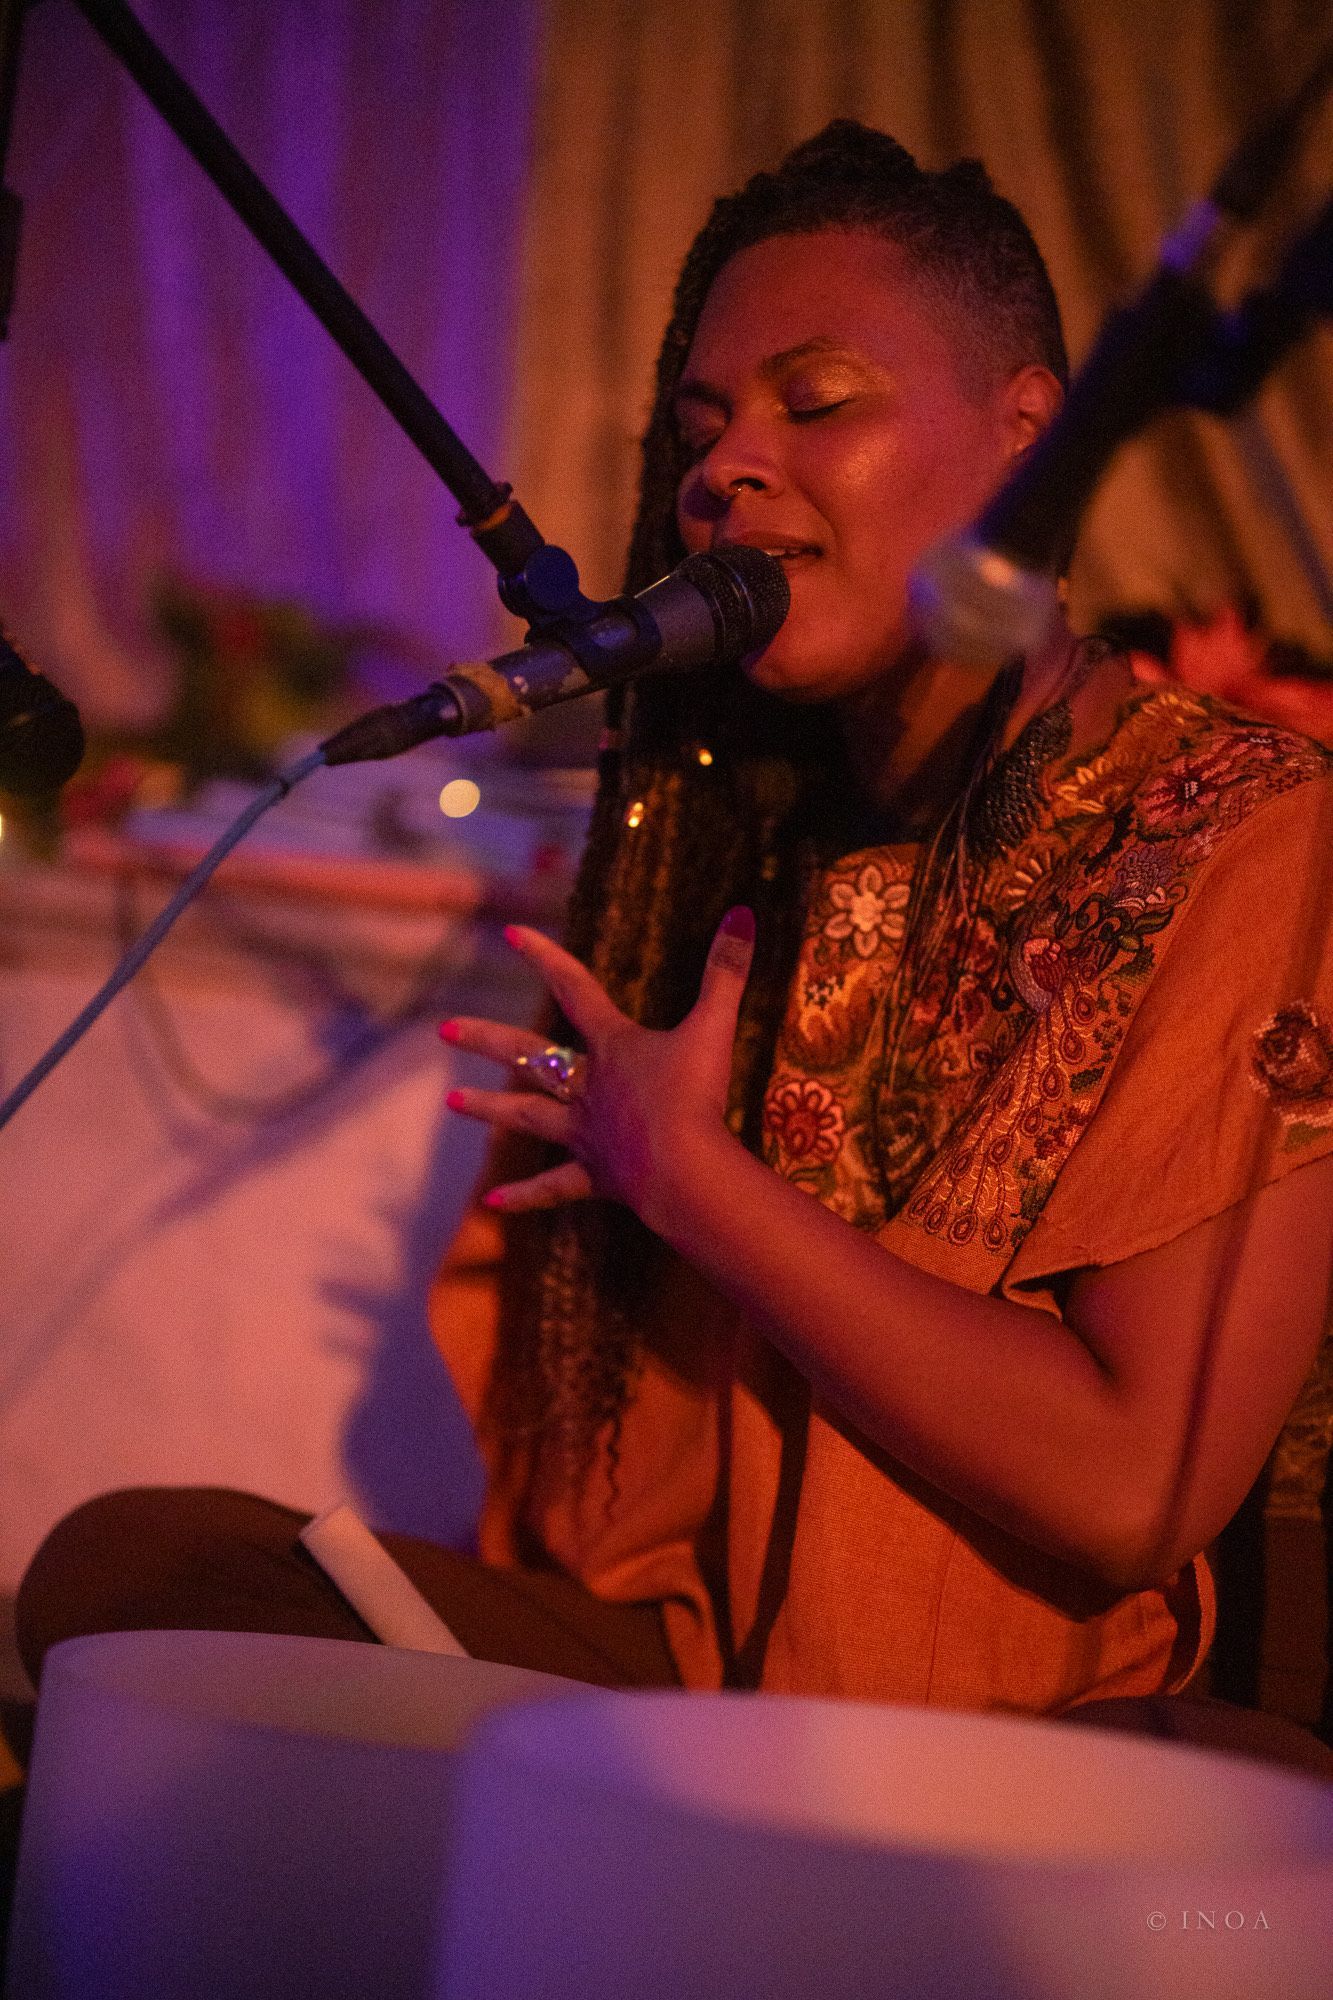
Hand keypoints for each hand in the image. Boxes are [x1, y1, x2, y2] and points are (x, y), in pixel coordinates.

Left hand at [440, 908, 756, 1219]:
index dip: (545, 959)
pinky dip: (525, 1196)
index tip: (510, 934)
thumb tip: (744, 912)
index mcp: (613, 1047)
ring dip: (490, 1108)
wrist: (685, 1169)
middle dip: (487, 1041)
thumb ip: (727, 972)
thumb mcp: (713, 1027)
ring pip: (528, 1116)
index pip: (575, 990)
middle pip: (529, 1057)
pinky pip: (553, 1187)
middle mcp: (587, 1087)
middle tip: (444, 1030)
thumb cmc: (696, 1097)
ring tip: (452, 1103)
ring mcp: (585, 1133)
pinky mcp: (594, 1176)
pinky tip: (492, 1202)